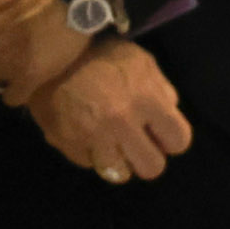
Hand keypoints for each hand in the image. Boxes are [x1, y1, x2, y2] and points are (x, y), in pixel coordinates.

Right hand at [24, 37, 191, 183]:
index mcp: (146, 100)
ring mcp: (94, 138)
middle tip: (136, 142)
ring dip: (118, 159)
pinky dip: (91, 153)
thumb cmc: (100, 54)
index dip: (171, 137)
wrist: (50, 54)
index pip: (179, 141)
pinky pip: (90, 164)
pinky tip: (87, 133)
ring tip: (110, 140)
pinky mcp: (68, 145)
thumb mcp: (141, 61)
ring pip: (120, 174)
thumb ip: (161, 90)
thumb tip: (170, 114)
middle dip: (147, 156)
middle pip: (152, 168)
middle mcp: (122, 123)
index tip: (160, 132)